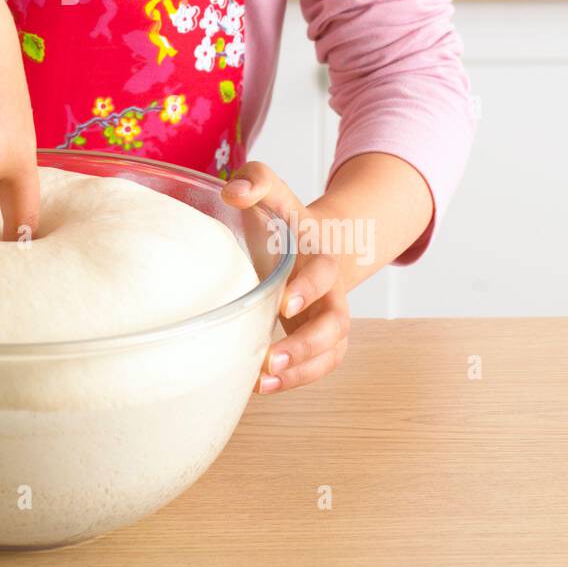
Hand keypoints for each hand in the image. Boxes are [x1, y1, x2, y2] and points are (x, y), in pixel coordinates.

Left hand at [222, 162, 350, 393]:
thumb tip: (231, 193)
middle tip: (272, 357)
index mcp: (319, 255)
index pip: (324, 272)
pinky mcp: (319, 339)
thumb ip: (256, 180)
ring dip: (302, 370)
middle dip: (309, 343)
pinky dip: (296, 379)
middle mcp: (330, 290)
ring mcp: (327, 316)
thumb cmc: (285, 219)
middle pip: (337, 321)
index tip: (284, 304)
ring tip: (263, 381)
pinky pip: (320, 366)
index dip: (308, 287)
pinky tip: (260, 386)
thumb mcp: (273, 190)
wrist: (317, 241)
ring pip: (332, 351)